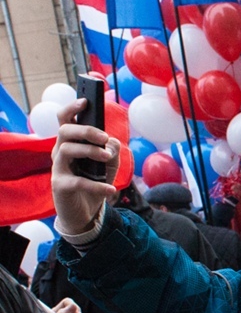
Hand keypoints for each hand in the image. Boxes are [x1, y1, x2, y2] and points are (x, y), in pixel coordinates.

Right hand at [51, 99, 120, 233]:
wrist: (86, 211)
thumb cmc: (96, 181)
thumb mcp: (110, 163)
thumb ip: (112, 149)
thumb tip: (110, 143)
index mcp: (71, 141)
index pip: (65, 119)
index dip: (72, 107)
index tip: (86, 101)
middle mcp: (60, 151)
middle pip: (65, 130)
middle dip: (86, 130)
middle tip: (104, 138)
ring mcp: (58, 168)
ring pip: (67, 149)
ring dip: (90, 151)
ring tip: (107, 158)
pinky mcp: (60, 186)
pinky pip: (78, 181)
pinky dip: (97, 186)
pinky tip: (111, 189)